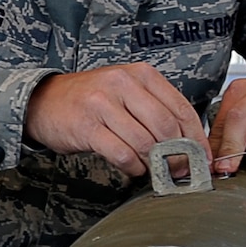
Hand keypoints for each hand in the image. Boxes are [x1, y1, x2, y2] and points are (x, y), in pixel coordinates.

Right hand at [23, 63, 209, 176]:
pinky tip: (133, 169)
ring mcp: (102, 105)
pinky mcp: (86, 127)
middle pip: (165, 126)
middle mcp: (122, 85)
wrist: (43, 101)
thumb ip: (154, 108)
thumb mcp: (125, 91)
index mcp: (140, 74)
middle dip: (178, 155)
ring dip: (154, 164)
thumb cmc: (88, 99)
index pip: (180, 108)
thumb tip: (188, 141)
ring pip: (144, 142)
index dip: (196, 137)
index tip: (202, 157)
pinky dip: (132, 167)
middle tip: (181, 171)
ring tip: (156, 172)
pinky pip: (120, 153)